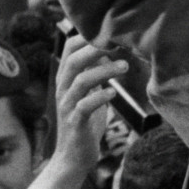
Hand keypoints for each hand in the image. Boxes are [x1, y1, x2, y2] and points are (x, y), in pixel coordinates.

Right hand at [50, 32, 130, 176]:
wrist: (74, 157)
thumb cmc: (85, 122)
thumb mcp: (90, 93)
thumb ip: (95, 73)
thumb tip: (107, 52)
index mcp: (66, 79)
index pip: (69, 48)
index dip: (87, 37)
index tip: (111, 31)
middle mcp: (63, 89)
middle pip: (74, 60)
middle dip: (96, 48)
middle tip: (119, 43)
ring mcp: (67, 106)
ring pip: (81, 80)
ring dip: (104, 71)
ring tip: (125, 66)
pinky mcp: (74, 123)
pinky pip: (84, 106)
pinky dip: (99, 97)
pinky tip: (113, 93)